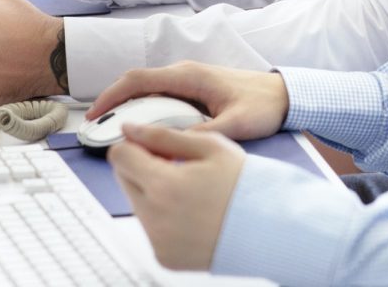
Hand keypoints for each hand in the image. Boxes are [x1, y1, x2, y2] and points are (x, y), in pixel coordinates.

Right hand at [88, 61, 288, 141]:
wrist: (285, 95)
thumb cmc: (263, 106)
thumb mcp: (234, 124)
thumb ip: (202, 134)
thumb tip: (170, 147)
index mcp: (190, 76)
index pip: (139, 80)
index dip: (111, 96)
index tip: (93, 115)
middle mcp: (186, 73)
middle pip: (137, 82)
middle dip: (113, 103)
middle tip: (96, 129)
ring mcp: (190, 79)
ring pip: (148, 88)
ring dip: (128, 106)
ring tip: (114, 133)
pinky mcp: (195, 88)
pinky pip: (160, 94)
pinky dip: (144, 108)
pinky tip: (142, 130)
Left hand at [109, 125, 243, 270]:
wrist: (267, 227)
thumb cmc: (243, 183)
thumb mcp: (210, 145)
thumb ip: (163, 135)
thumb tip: (130, 130)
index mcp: (164, 186)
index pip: (120, 156)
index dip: (135, 144)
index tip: (154, 145)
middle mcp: (154, 218)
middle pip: (124, 180)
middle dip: (143, 166)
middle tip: (178, 164)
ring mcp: (158, 241)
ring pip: (137, 203)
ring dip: (154, 191)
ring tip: (190, 189)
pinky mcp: (164, 256)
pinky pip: (151, 228)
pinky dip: (164, 216)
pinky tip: (192, 211)